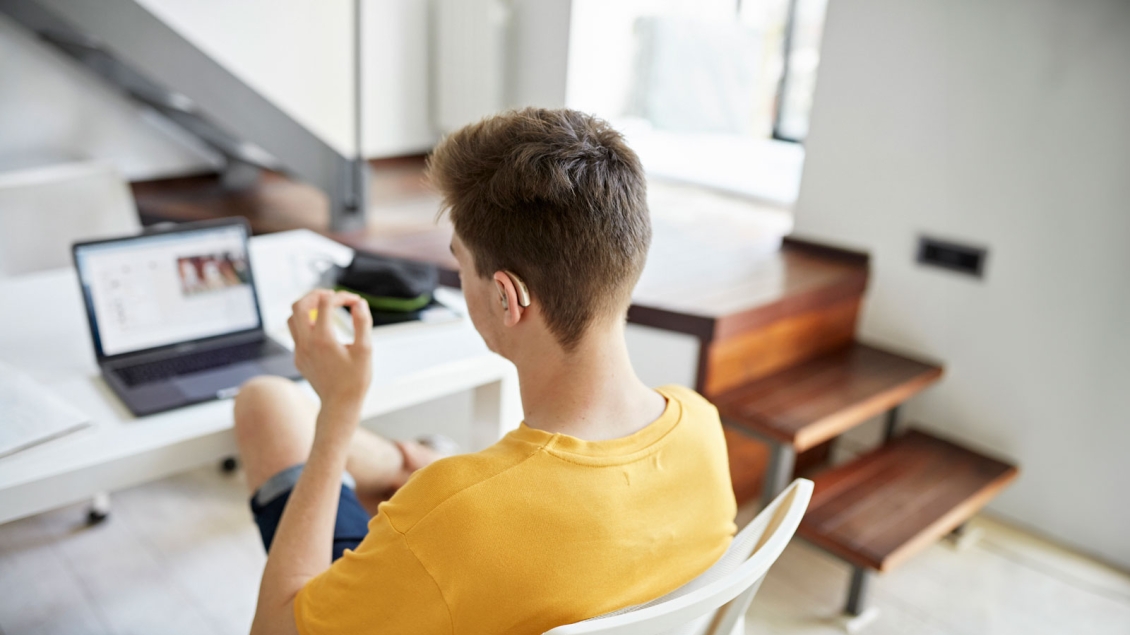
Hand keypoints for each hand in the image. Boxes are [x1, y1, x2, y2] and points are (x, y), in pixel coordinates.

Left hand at [287, 289, 372, 412]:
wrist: (339, 405)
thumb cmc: (355, 379)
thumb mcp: (365, 350)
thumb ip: (362, 323)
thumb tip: (359, 303)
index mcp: (323, 338)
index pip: (326, 303)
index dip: (342, 297)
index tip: (355, 301)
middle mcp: (306, 343)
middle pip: (299, 305)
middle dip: (315, 295)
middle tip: (332, 295)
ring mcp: (299, 351)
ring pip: (292, 318)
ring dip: (307, 308)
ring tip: (324, 307)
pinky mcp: (298, 358)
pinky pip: (296, 334)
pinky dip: (307, 324)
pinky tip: (323, 329)